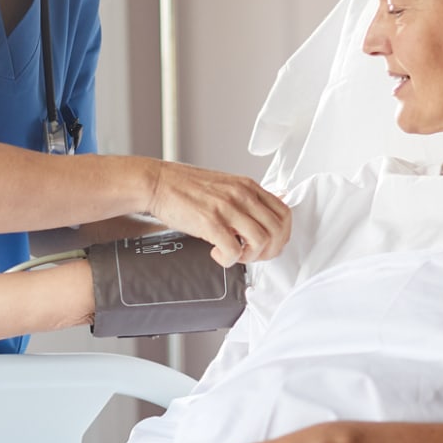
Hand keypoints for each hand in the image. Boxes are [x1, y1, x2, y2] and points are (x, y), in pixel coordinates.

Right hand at [145, 161, 291, 266]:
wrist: (158, 182)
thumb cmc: (186, 186)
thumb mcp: (225, 185)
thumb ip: (245, 198)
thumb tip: (264, 213)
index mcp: (248, 186)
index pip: (284, 212)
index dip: (282, 235)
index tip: (270, 245)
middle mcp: (242, 195)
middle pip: (278, 230)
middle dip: (269, 250)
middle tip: (252, 255)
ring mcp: (227, 208)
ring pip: (261, 242)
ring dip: (250, 256)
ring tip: (234, 255)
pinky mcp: (210, 222)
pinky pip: (234, 251)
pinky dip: (228, 260)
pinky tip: (216, 253)